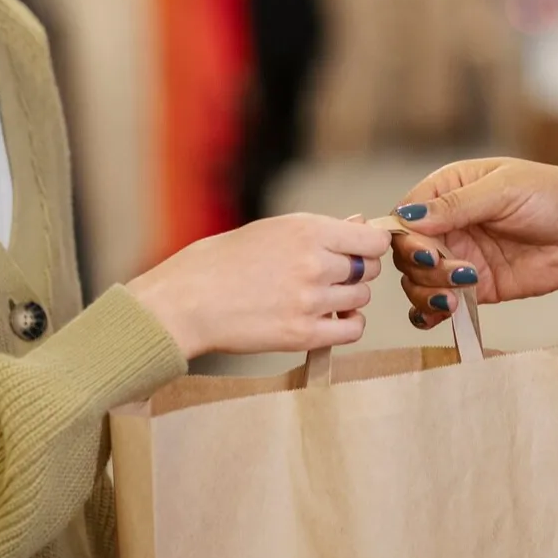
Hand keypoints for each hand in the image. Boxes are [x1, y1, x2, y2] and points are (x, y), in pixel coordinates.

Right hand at [125, 214, 389, 357]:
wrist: (185, 301)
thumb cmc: (220, 261)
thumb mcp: (270, 230)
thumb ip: (319, 230)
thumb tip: (360, 222)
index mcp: (307, 230)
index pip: (372, 239)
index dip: (371, 244)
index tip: (362, 250)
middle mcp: (314, 263)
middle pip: (369, 269)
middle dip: (357, 271)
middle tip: (333, 274)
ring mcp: (310, 301)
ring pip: (361, 298)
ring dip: (348, 298)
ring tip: (320, 296)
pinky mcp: (302, 334)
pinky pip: (352, 331)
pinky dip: (346, 325)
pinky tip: (328, 319)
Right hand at [386, 158, 557, 328]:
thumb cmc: (555, 195)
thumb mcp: (504, 190)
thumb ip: (456, 205)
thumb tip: (408, 217)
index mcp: (449, 190)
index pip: (405, 215)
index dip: (404, 236)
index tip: (424, 250)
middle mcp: (448, 224)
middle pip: (406, 252)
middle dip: (422, 266)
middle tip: (455, 270)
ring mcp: (460, 257)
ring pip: (418, 280)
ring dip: (429, 290)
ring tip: (459, 292)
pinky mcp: (476, 288)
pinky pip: (440, 303)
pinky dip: (432, 312)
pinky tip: (444, 313)